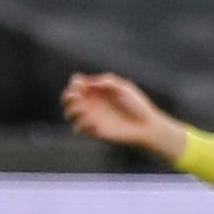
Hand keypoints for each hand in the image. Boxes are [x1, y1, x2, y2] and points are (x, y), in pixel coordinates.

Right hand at [61, 71, 181, 159]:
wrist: (145, 125)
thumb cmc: (137, 105)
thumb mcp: (124, 88)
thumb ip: (107, 82)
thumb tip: (88, 83)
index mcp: (97, 91)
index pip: (77, 84)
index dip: (75, 82)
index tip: (80, 83)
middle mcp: (91, 103)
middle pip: (69, 98)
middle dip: (67, 96)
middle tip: (76, 95)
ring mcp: (90, 117)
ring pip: (69, 114)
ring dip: (72, 110)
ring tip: (84, 109)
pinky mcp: (92, 131)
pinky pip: (78, 128)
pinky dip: (82, 124)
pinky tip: (93, 122)